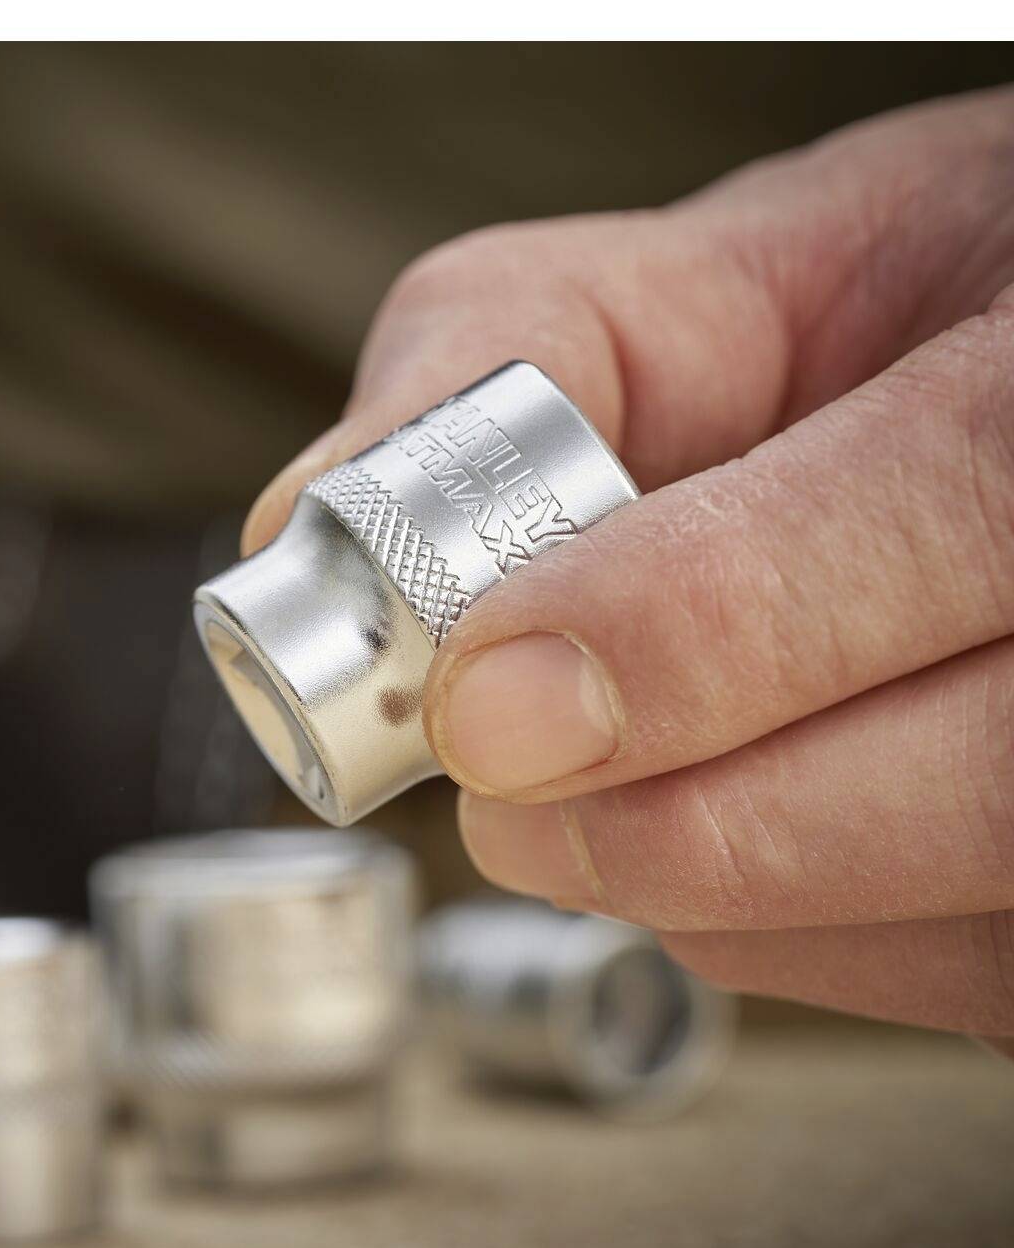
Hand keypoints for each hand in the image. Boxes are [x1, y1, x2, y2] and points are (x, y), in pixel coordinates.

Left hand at [244, 88, 1013, 1044]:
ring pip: (947, 926)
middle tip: (499, 777)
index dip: (706, 626)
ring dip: (717, 884)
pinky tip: (732, 806)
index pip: (954, 501)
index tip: (485, 700)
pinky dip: (784, 926)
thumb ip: (512, 358)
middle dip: (688, 820)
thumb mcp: (721, 270)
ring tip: (604, 774)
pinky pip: (942, 978)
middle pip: (980, 785)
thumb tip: (301, 523)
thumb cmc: (889, 323)